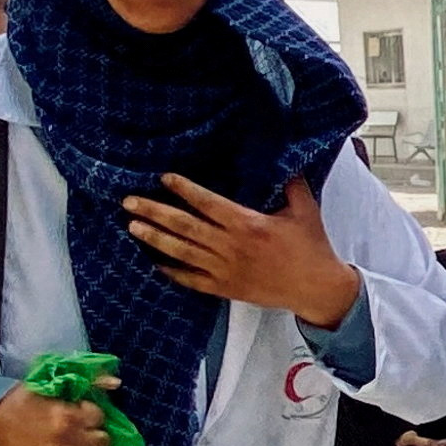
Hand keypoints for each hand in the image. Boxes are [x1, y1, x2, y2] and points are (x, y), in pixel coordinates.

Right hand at [0, 377, 112, 445]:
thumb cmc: (18, 405)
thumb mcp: (47, 385)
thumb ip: (85, 383)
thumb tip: (116, 383)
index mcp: (66, 416)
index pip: (100, 417)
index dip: (91, 415)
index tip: (81, 416)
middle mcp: (65, 442)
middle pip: (102, 440)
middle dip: (93, 435)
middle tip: (80, 435)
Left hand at [123, 174, 359, 327]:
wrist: (316, 289)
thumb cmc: (312, 247)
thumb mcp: (305, 209)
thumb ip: (290, 182)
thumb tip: (283, 156)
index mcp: (248, 224)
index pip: (208, 203)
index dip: (184, 189)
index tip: (164, 178)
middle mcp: (231, 247)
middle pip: (185, 226)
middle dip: (155, 212)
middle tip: (129, 202)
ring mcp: (225, 270)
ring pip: (182, 252)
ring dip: (155, 238)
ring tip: (132, 226)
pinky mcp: (226, 289)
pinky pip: (192, 280)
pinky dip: (171, 271)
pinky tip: (154, 262)